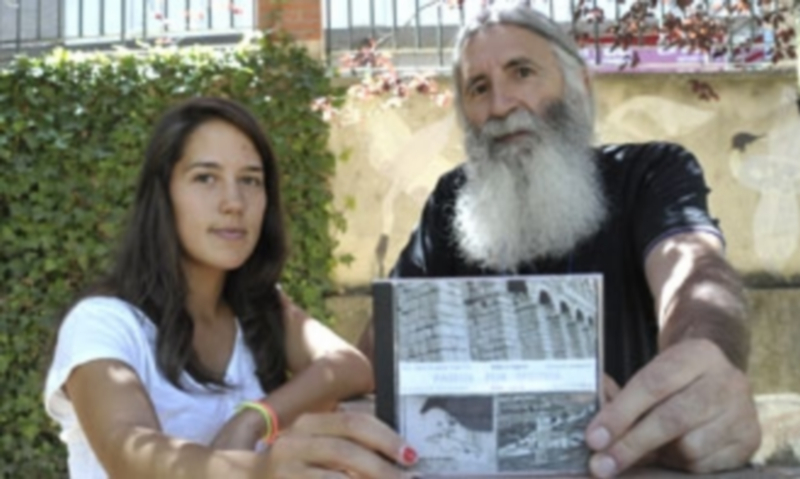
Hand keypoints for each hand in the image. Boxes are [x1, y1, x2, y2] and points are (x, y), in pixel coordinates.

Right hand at [258, 411, 417, 478]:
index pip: (354, 422)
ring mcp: (286, 467)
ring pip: (339, 476)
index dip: (386, 437)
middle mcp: (295, 440)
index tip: (411, 455)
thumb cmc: (293, 468)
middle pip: (348, 446)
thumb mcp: (316, 448)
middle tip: (408, 478)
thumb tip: (396, 456)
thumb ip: (348, 446)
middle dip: (382, 466)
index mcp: (309, 423)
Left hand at [585, 339, 760, 477]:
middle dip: (631, 444)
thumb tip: (594, 428)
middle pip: (672, 418)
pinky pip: (706, 465)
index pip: (652, 384)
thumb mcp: (651, 376)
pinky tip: (675, 454)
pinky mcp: (751, 440)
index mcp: (697, 354)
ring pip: (690, 447)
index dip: (620, 414)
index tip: (594, 438)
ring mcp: (743, 412)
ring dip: (661, 455)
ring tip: (650, 448)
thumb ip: (619, 397)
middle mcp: (726, 380)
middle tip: (601, 465)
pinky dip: (682, 465)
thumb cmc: (674, 382)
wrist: (720, 380)